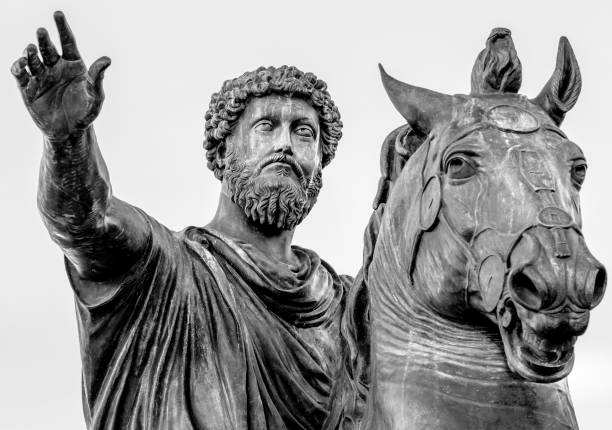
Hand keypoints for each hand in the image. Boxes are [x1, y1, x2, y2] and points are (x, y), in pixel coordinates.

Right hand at [11, 11, 110, 139]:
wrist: (69, 132)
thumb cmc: (85, 113)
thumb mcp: (95, 97)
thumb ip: (97, 78)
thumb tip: (107, 60)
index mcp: (73, 65)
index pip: (67, 41)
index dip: (62, 27)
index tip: (58, 14)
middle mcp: (56, 67)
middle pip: (48, 48)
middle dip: (44, 39)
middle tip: (42, 32)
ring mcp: (41, 76)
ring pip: (33, 59)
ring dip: (30, 53)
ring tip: (31, 50)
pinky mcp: (28, 88)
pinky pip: (20, 75)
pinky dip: (18, 68)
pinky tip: (20, 65)